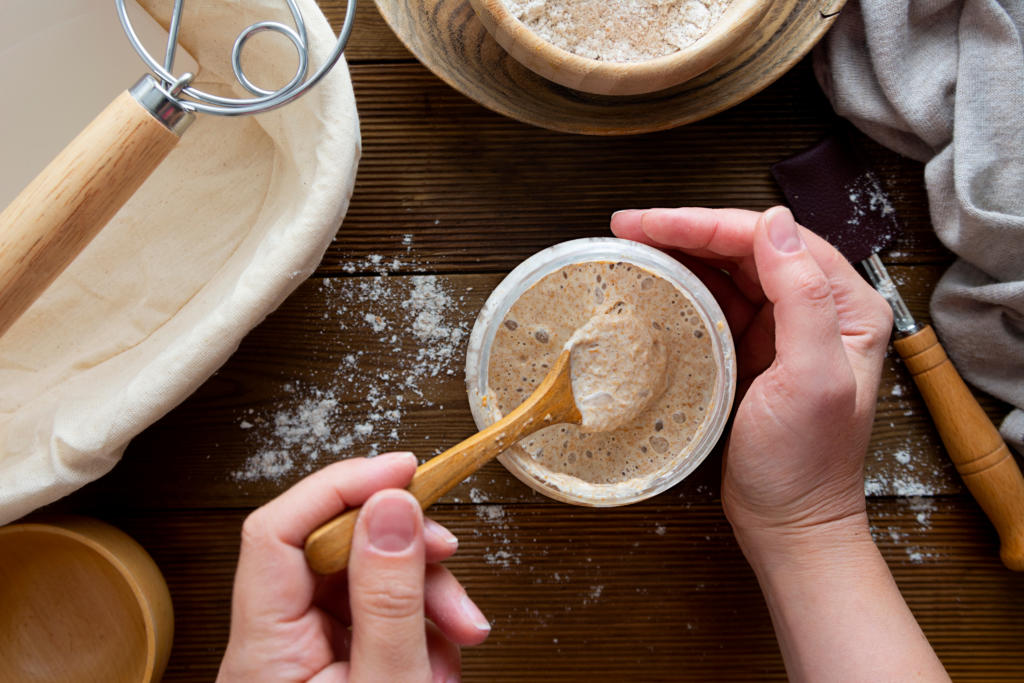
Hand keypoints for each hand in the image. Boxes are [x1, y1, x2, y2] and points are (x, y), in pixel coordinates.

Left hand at [218, 452, 490, 682]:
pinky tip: (445, 654)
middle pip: (330, 550)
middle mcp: (274, 646)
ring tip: (463, 631)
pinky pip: (378, 617)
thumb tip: (391, 506)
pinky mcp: (336, 666)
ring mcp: (306, 657)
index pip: (276, 531)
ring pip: (363, 581)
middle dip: (402, 551)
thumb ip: (389, 597)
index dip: (339, 487)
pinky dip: (422, 625)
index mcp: (263, 651)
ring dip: (424, 594)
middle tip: (449, 559)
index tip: (402, 470)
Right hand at [612, 206, 946, 681]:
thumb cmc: (805, 464)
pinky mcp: (753, 352)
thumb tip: (774, 224)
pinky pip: (716, 303)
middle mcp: (819, 309)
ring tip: (633, 245)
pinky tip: (656, 281)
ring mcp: (783, 330)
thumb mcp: (811, 379)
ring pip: (728, 271)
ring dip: (681, 253)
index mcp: (846, 306)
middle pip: (747, 248)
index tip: (654, 223)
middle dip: (687, 231)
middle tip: (629, 227)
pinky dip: (684, 287)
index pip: (773, 240)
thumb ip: (803, 297)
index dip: (710, 223)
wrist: (789, 525)